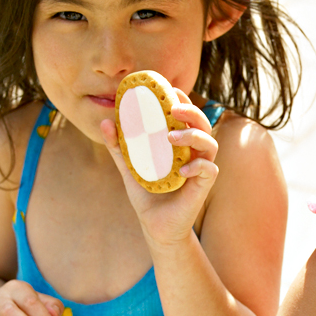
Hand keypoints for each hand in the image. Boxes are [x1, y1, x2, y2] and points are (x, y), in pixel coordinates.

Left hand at [100, 89, 218, 248]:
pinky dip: (197, 165)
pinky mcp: (203, 186)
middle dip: (192, 111)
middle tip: (173, 108)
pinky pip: (208, 169)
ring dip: (194, 135)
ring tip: (172, 137)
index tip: (168, 89)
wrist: (155, 226)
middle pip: (202, 123)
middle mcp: (193, 152)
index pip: (186, 115)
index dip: (181, 99)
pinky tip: (182, 169)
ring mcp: (200, 168)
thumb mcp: (128, 167)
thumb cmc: (147, 194)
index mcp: (179, 143)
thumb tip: (105, 121)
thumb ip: (118, 146)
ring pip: (210, 143)